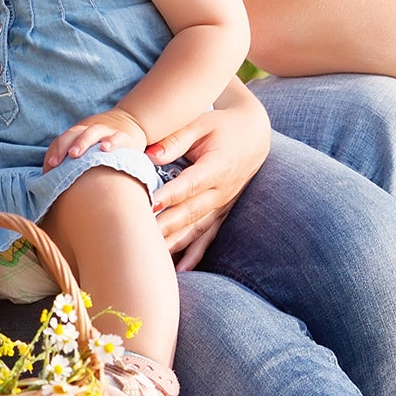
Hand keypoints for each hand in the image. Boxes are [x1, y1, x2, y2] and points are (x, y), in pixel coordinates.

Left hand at [44, 107, 146, 168]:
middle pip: (74, 133)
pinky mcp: (124, 136)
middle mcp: (90, 129)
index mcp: (79, 132)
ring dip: (82, 142)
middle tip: (56, 162)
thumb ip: (68, 158)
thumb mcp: (85, 145)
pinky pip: (117, 137)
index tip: (49, 167)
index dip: (55, 151)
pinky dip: (111, 141)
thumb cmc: (100, 141)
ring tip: (75, 154)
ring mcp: (107, 131)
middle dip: (64, 146)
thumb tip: (48, 178)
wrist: (129, 122)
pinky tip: (105, 149)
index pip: (63, 139)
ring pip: (93, 132)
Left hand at [147, 93, 271, 269]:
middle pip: (190, 212)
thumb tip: (151, 154)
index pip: (190, 184)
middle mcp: (222, 191)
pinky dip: (194, 254)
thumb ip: (176, 139)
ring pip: (197, 229)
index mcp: (217, 166)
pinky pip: (208, 237)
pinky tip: (180, 271)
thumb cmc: (221, 126)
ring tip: (154, 256)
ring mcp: (223, 205)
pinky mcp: (222, 213)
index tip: (150, 205)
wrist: (253, 135)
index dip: (171, 195)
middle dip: (166, 225)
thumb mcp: (200, 123)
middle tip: (141, 235)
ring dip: (176, 244)